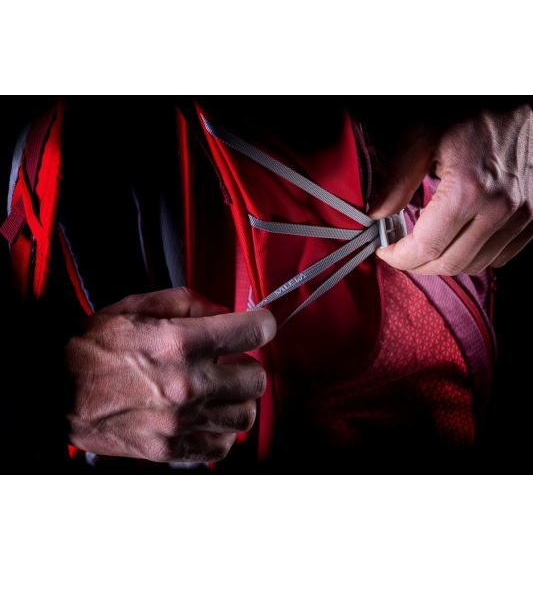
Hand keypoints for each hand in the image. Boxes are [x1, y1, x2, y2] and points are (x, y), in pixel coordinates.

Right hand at [64, 287, 276, 462]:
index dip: (261, 323)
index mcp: (182, 342)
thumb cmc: (93, 345)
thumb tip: (226, 313)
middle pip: (257, 377)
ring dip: (238, 398)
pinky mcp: (170, 450)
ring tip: (219, 389)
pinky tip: (206, 415)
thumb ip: (191, 303)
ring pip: (246, 415)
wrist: (51, 390)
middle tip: (229, 360)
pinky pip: (223, 445)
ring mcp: (181, 422)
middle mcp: (188, 385)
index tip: (256, 325)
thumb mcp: (139, 305)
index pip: (255, 332)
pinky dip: (222, 430)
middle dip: (247, 363)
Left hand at [368, 104, 532, 274]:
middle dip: (418, 264)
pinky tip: (459, 239)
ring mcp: (522, 216)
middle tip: (402, 251)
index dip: (400, 257)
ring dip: (445, 262)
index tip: (386, 251)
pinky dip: (475, 256)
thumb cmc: (471, 116)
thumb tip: (376, 214)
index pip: (427, 247)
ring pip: (475, 265)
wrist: (524, 105)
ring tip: (428, 245)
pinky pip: (501, 257)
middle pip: (449, 263)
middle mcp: (499, 208)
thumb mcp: (422, 137)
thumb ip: (397, 180)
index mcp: (468, 190)